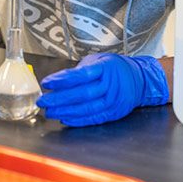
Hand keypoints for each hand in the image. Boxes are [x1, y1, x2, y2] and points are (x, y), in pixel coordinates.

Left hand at [37, 53, 168, 126]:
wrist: (139, 79)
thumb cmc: (114, 68)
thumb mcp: (98, 61)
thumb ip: (79, 71)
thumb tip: (57, 81)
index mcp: (105, 68)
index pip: (80, 75)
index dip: (61, 80)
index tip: (46, 83)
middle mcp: (110, 85)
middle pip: (82, 94)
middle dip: (59, 99)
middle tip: (43, 102)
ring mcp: (113, 100)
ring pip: (87, 108)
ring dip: (66, 112)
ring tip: (51, 112)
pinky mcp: (114, 113)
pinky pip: (94, 118)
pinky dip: (78, 120)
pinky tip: (65, 119)